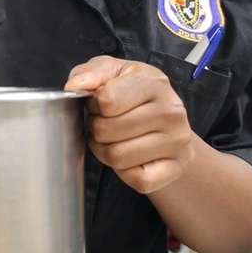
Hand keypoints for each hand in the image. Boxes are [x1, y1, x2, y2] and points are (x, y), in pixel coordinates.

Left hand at [64, 56, 194, 194]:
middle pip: (106, 131)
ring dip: (106, 152)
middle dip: (97, 130)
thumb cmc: (136, 96)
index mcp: (154, 82)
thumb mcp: (114, 73)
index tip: (100, 106)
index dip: (94, 106)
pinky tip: (129, 158)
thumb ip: (91, 73)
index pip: (105, 101)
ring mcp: (177, 140)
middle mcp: (171, 110)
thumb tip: (74, 86)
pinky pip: (137, 179)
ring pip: (117, 157)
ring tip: (113, 140)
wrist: (170, 122)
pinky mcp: (177, 166)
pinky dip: (125, 173)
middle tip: (105, 126)